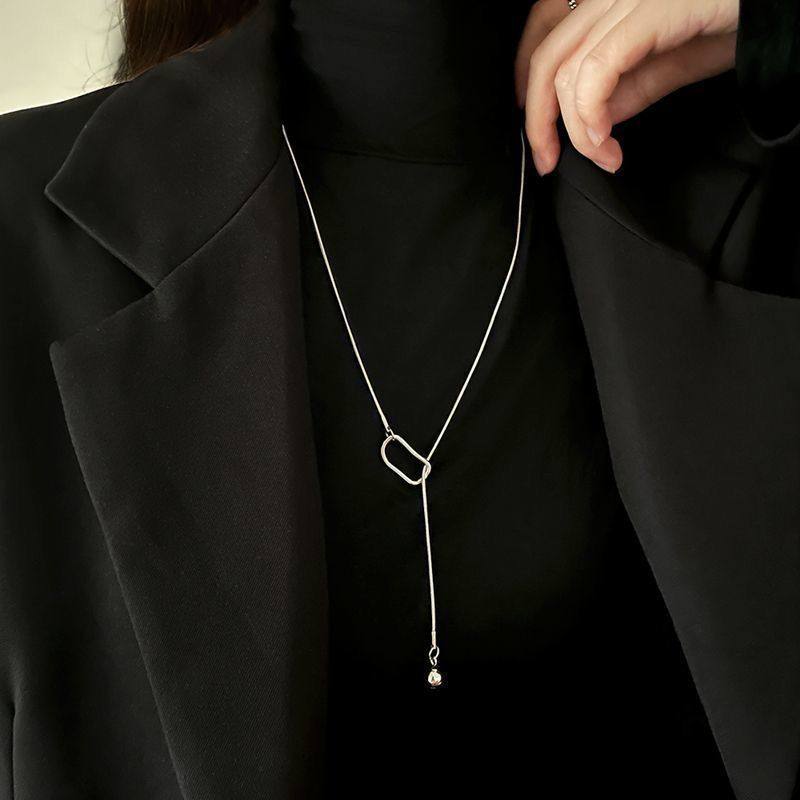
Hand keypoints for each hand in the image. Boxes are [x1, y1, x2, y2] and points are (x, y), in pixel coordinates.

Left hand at [515, 0, 738, 174]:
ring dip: (574, 130)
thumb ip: (630, 86)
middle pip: (548, 56)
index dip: (530, 87)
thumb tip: (590, 120)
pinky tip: (604, 143)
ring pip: (568, 69)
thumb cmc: (740, 19)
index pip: (544, 33)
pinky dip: (591, 116)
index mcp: (613, 0)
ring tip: (602, 157)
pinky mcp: (654, 8)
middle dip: (538, 121)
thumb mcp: (674, 61)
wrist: (786, 8)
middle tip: (550, 162)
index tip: (540, 135)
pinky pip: (599, 69)